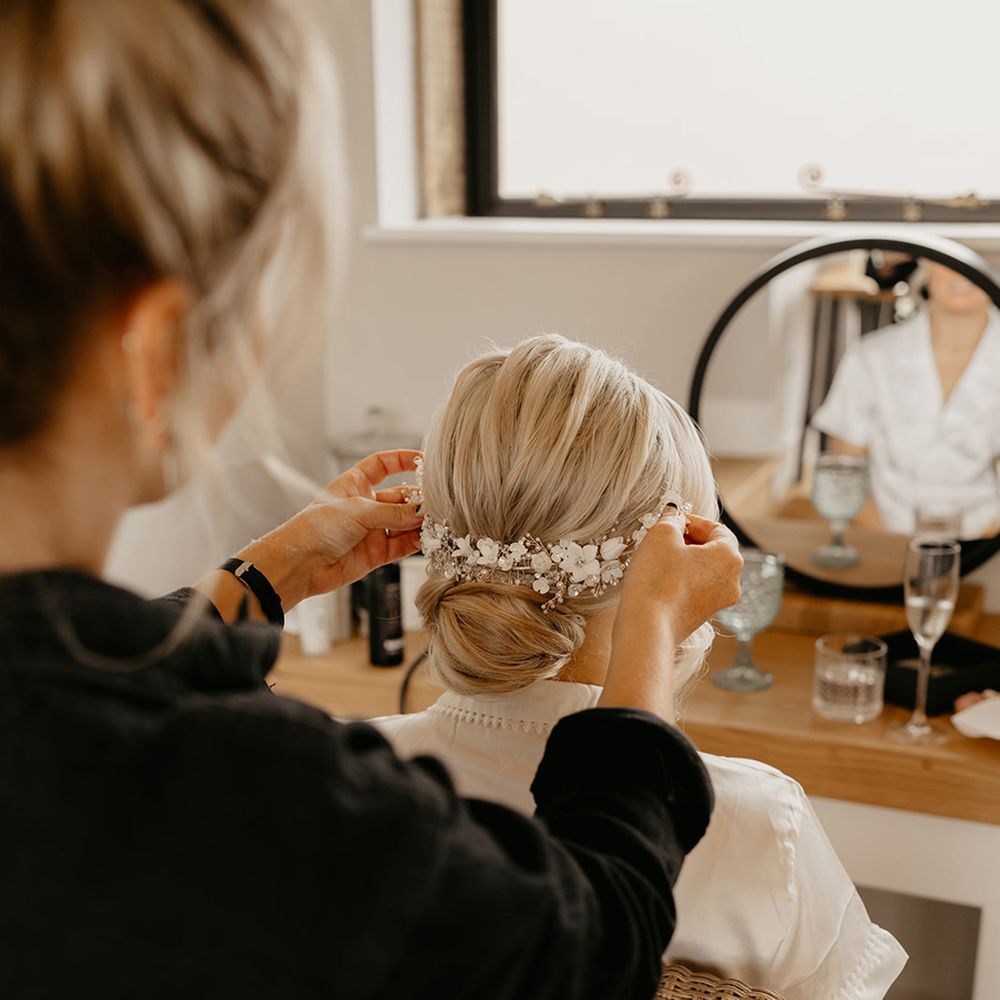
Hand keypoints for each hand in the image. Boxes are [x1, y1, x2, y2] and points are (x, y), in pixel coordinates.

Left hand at [236, 450, 423, 611]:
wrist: (300, 565)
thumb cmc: (315, 529)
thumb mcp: (358, 511)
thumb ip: (393, 513)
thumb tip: (422, 511)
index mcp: (354, 484)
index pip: (383, 464)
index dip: (403, 460)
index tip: (424, 460)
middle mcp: (365, 506)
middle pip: (400, 496)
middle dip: (417, 498)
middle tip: (434, 501)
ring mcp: (372, 530)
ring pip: (404, 522)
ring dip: (419, 521)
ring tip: (435, 521)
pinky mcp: (376, 553)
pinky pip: (402, 544)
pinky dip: (416, 542)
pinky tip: (427, 538)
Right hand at [599, 512, 741, 718]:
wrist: (647, 627)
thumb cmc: (656, 579)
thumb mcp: (661, 535)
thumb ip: (672, 519)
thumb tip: (675, 518)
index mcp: (730, 558)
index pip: (718, 529)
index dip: (694, 520)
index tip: (674, 519)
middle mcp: (732, 581)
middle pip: (714, 550)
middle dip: (690, 539)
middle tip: (665, 536)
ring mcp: (719, 601)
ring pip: (705, 570)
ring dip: (685, 559)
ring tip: (659, 556)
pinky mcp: (703, 615)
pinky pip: (698, 588)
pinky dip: (683, 578)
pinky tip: (660, 577)